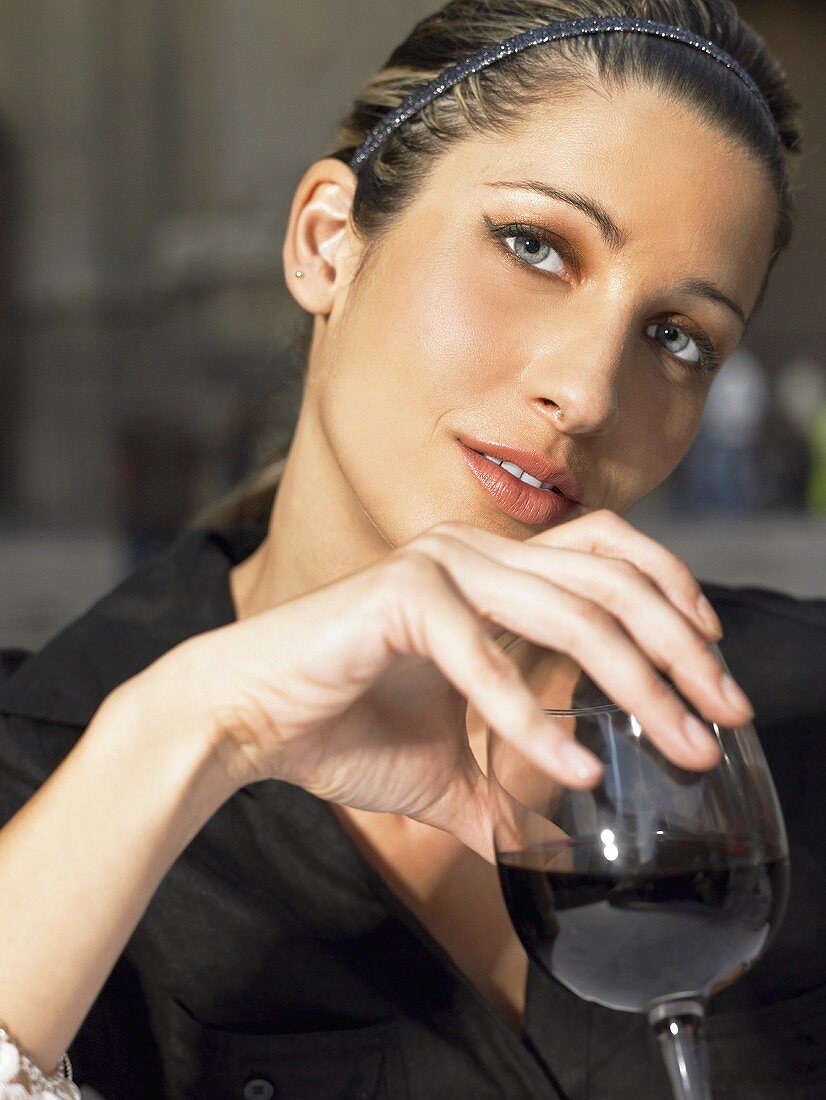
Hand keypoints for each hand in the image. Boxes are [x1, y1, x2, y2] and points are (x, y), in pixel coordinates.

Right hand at [153, 511, 750, 860]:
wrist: (247, 720)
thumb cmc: (339, 727)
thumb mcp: (448, 765)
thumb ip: (505, 782)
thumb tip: (554, 834)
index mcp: (487, 573)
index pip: (607, 555)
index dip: (671, 594)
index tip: (713, 661)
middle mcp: (472, 553)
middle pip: (609, 577)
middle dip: (679, 645)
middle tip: (723, 711)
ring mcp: (439, 566)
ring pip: (568, 610)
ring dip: (634, 681)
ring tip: (677, 742)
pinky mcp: (402, 596)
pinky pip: (487, 659)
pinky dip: (534, 718)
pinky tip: (574, 767)